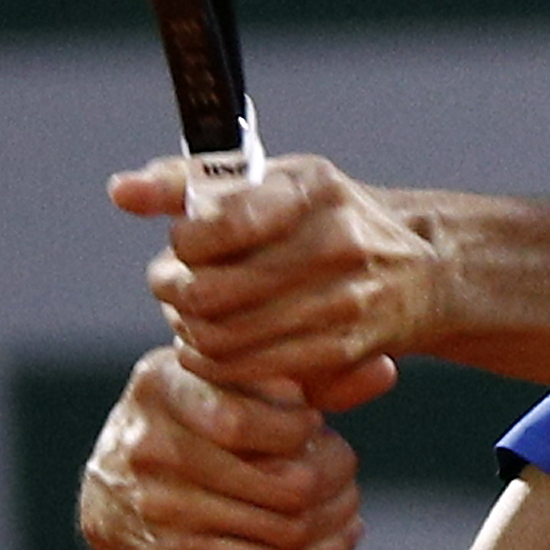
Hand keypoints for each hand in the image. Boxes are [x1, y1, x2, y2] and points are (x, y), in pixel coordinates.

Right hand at [76, 347, 368, 549]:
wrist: (135, 495)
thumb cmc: (209, 421)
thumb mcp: (245, 383)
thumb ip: (313, 375)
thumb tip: (385, 371)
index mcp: (158, 384)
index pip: (241, 420)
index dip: (296, 428)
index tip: (312, 423)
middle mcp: (144, 446)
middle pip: (279, 480)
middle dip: (332, 474)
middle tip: (348, 464)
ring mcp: (153, 506)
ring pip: (285, 525)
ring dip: (333, 514)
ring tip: (350, 501)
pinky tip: (343, 537)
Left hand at [111, 153, 433, 397]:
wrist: (428, 269)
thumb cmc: (333, 219)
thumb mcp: (277, 182)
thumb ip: (191, 183)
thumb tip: (121, 191)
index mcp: (312, 189)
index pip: (218, 223)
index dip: (185, 242)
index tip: (189, 242)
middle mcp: (334, 242)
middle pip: (208, 291)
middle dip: (175, 292)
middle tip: (177, 287)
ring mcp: (341, 299)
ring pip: (222, 336)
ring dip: (192, 330)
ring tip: (195, 315)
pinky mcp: (341, 348)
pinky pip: (251, 367)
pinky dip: (219, 361)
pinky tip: (218, 344)